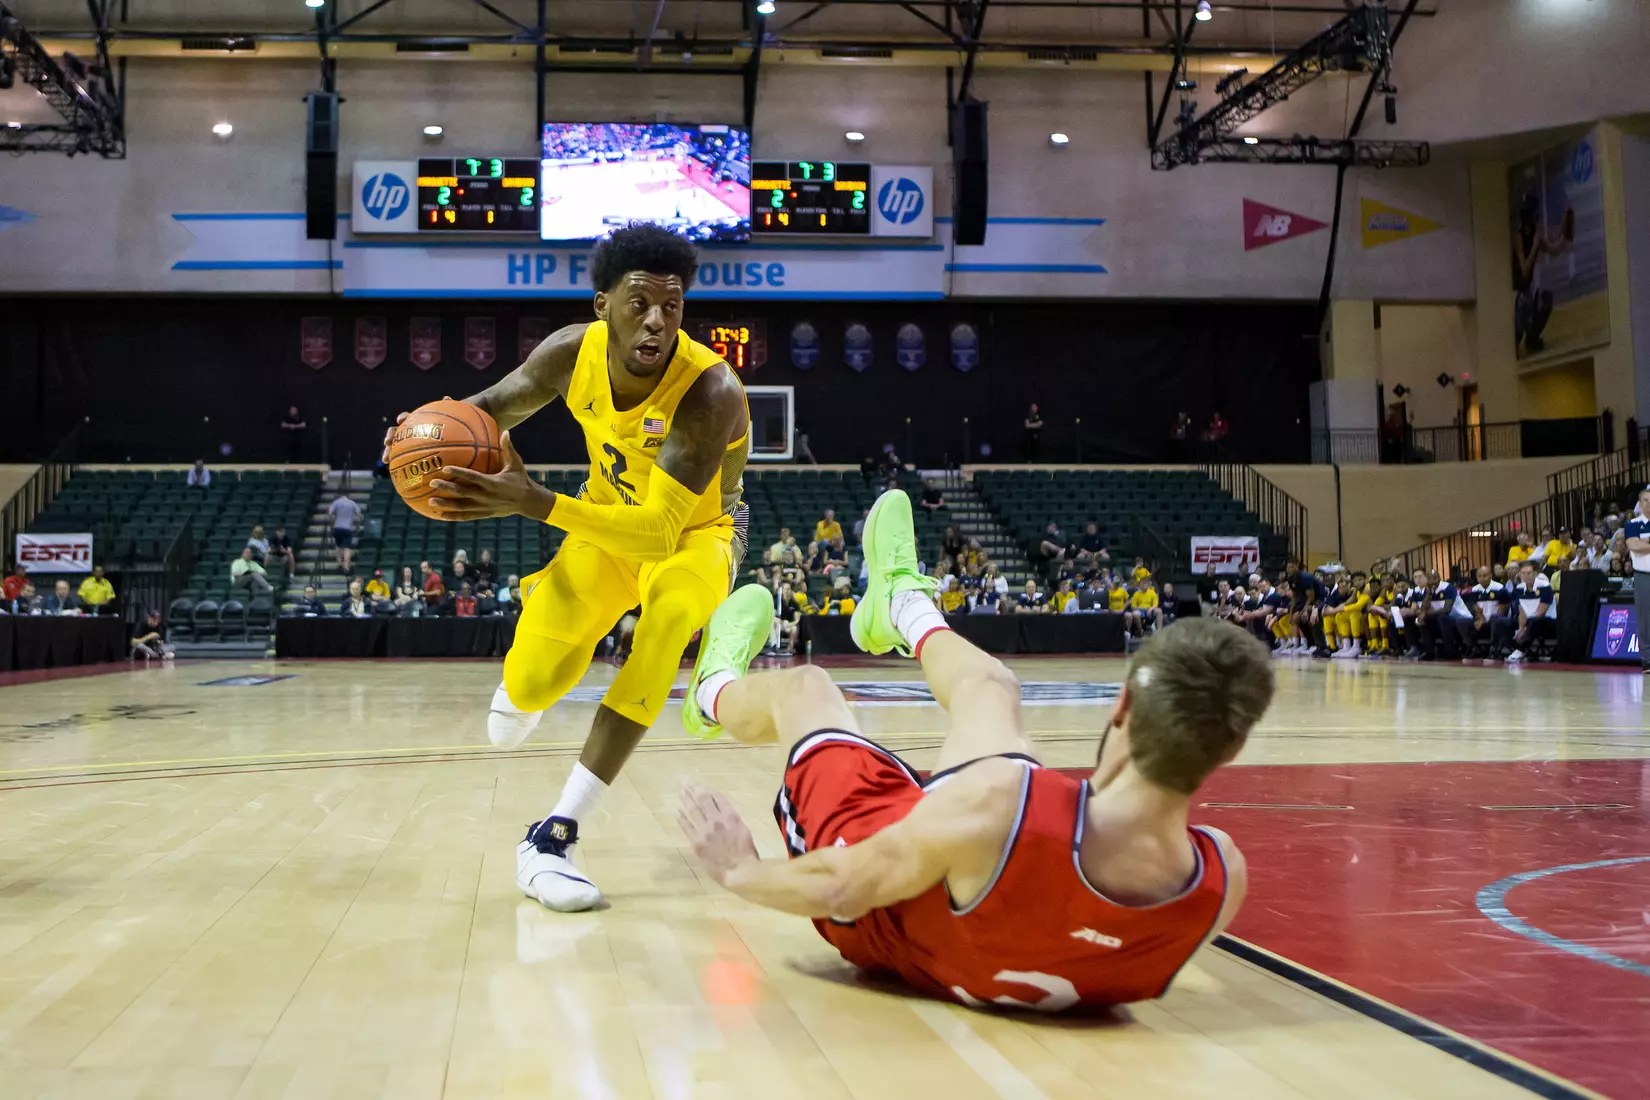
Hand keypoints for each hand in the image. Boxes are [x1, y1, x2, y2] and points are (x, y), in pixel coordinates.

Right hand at [381, 396, 451, 463]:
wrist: (446, 436)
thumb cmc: (448, 426)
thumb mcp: (449, 418)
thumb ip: (447, 408)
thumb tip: (446, 398)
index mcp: (415, 422)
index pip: (406, 417)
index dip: (403, 417)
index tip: (401, 420)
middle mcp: (408, 432)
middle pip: (395, 432)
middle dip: (390, 436)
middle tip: (387, 442)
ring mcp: (406, 444)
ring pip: (394, 447)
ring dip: (388, 452)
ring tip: (386, 460)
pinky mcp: (409, 455)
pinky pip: (402, 461)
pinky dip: (398, 466)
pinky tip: (398, 474)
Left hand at [428, 432, 550, 521]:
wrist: (528, 502)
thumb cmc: (521, 480)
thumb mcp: (516, 464)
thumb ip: (508, 448)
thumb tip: (505, 431)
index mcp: (493, 483)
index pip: (472, 477)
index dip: (459, 473)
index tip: (445, 468)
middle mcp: (486, 496)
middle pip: (462, 493)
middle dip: (446, 488)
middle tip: (432, 483)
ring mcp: (484, 507)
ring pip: (461, 507)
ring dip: (446, 505)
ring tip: (430, 501)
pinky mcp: (484, 514)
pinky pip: (466, 516)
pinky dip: (453, 516)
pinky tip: (440, 516)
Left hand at [678, 783, 759, 886]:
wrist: (740, 872)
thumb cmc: (747, 854)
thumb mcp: (744, 831)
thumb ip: (733, 821)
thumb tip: (724, 815)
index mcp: (731, 816)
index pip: (718, 798)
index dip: (711, 792)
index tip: (704, 789)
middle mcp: (717, 820)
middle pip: (703, 800)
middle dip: (695, 789)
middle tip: (687, 782)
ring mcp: (705, 831)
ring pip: (693, 810)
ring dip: (686, 800)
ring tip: (681, 792)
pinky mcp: (696, 842)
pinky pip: (687, 827)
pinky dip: (682, 818)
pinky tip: (677, 812)